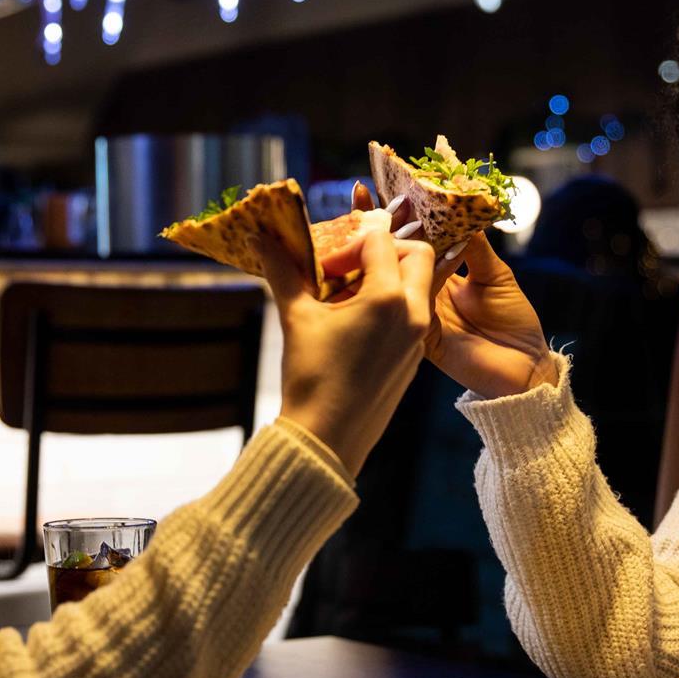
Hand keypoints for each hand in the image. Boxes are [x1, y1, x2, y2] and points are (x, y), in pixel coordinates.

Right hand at [256, 204, 433, 476]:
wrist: (327, 440)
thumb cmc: (312, 378)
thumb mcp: (296, 317)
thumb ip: (283, 271)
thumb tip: (260, 237)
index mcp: (389, 299)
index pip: (379, 242)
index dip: (347, 244)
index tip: (323, 268)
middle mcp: (414, 314)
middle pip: (417, 255)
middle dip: (384, 252)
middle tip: (347, 269)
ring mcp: (418, 338)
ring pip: (418, 286)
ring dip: (387, 279)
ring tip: (346, 298)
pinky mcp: (414, 358)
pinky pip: (413, 315)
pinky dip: (390, 306)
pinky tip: (353, 325)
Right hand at [344, 185, 553, 399]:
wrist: (525, 365)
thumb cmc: (513, 319)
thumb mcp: (495, 274)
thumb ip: (473, 245)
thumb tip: (454, 210)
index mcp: (438, 272)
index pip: (412, 238)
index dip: (395, 216)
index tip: (375, 187)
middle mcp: (422, 290)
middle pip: (392, 255)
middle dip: (374, 227)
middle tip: (359, 200)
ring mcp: (417, 313)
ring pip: (391, 279)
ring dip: (379, 251)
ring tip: (367, 223)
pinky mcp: (420, 337)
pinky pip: (407, 306)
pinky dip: (401, 283)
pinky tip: (390, 261)